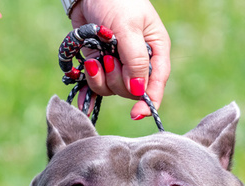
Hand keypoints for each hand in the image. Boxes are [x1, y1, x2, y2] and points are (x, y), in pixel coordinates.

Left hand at [70, 0, 170, 119]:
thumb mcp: (128, 29)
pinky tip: (87, 68)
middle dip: (117, 79)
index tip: (137, 114)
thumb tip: (138, 91)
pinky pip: (98, 83)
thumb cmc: (116, 1)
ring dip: (101, 78)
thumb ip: (135, 60)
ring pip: (113, 89)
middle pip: (132, 89)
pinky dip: (91, 80)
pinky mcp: (101, 64)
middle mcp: (139, 60)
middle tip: (108, 59)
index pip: (157, 82)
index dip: (148, 101)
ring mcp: (119, 63)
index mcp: (156, 50)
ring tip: (95, 58)